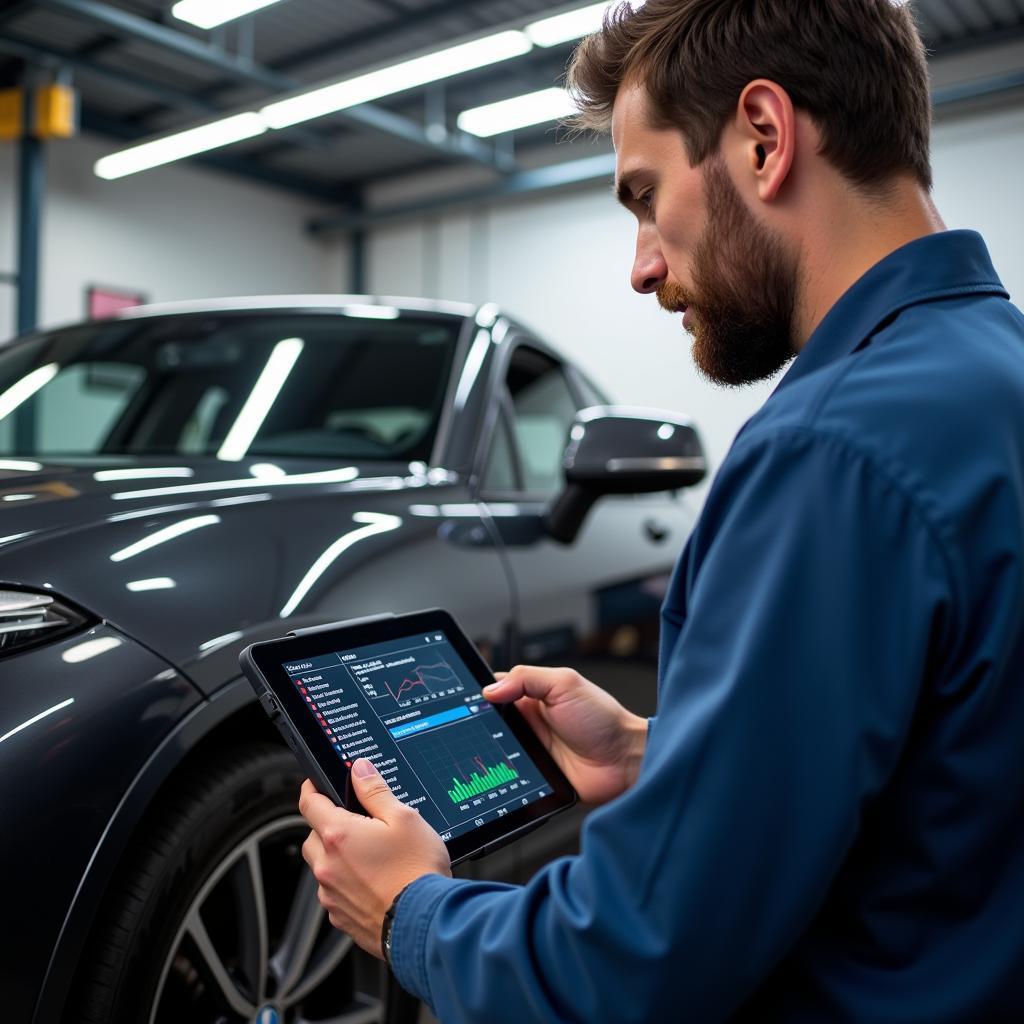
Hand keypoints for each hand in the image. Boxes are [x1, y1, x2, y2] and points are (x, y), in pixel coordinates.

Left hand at [299, 759, 450, 956]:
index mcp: (338, 835)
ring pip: (321, 867)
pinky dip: (346, 884)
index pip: (309, 802)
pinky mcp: (341, 918)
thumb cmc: (417, 871)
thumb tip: (359, 770)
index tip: (316, 783)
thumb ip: (376, 791)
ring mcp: (332, 895)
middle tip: (356, 823)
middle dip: (327, 826)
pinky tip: (374, 882)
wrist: (425, 924)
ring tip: (370, 857)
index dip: (312, 788)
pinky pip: (333, 893)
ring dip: (335, 858)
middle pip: (312, 836)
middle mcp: (327, 866)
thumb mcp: (404, 817)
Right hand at [484, 666, 647, 805]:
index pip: (496, 690)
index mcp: (533, 695)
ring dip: (488, 751)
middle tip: (472, 727)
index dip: (481, 694)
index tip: (466, 699)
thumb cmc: (603, 718)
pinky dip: (500, 776)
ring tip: (482, 750)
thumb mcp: (564, 684)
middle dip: (479, 725)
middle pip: (490, 722)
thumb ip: (527, 678)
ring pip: (494, 750)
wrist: (625, 761)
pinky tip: (496, 774)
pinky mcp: (533, 775)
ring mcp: (530, 749)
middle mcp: (529, 722)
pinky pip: (508, 776)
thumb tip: (490, 688)